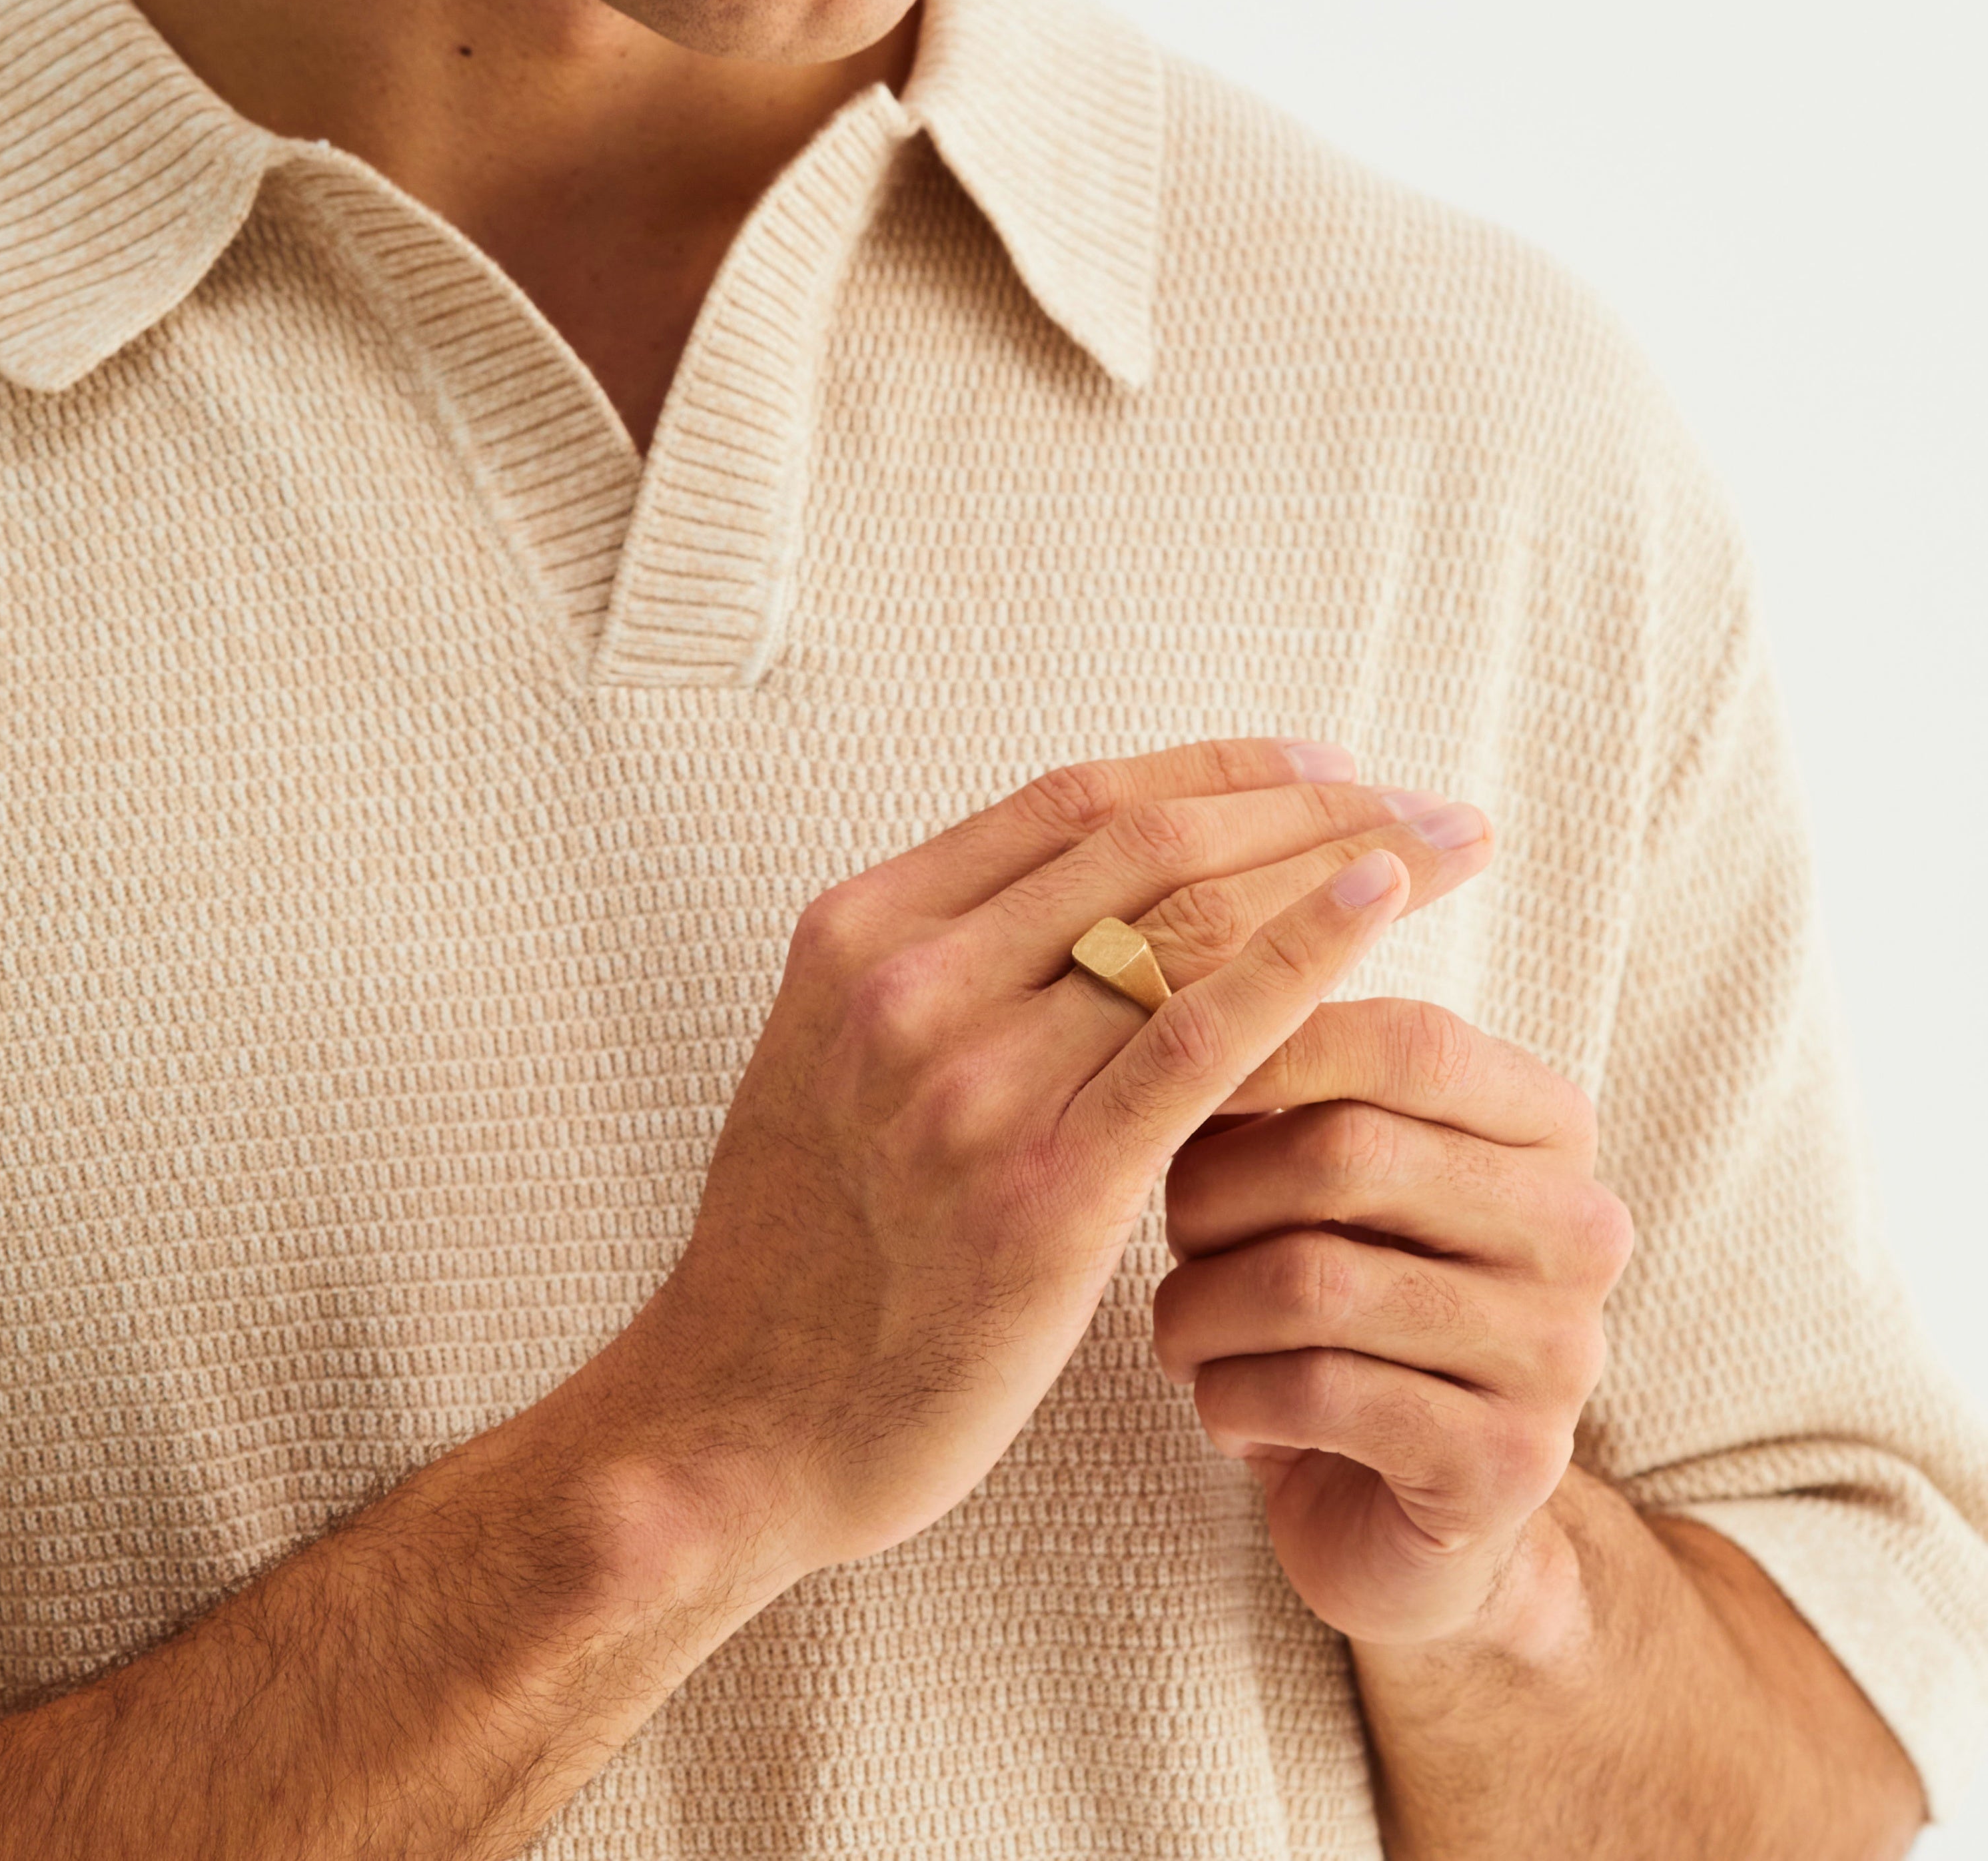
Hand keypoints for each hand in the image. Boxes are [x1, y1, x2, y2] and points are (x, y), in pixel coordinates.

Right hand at [606, 743, 1494, 1582]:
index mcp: (858, 933)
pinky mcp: (1045, 1195)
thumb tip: (1098, 892)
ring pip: (1185, 928)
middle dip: (1302, 800)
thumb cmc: (805, 1245)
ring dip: (1336, 866)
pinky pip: (1200, 1042)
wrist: (743, 1422)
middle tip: (1418, 797)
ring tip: (1443, 846)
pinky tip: (1382, 909)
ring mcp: (970, 1088)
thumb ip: (946, 965)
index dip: (1216, 770)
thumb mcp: (835, 1055)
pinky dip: (1301, 956)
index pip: (1072, 803)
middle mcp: (908, 989)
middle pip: (1145, 845)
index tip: (1322, 764)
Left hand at [1153, 991, 1635, 1645]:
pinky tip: (1225, 1407)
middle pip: (1345, 1152)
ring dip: (1204, 1305)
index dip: (1272, 1037)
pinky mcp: (1511, 1464)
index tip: (1167, 1058)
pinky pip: (1320, 1392)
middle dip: (1214, 1190)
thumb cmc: (1339, 1303)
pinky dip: (1232, 1396)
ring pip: (1314, 1280)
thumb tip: (1174, 985)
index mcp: (1548, 1127)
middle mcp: (1580, 1228)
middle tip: (1170, 1232)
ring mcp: (1558, 1350)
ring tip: (1180, 1328)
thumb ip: (1289, 1082)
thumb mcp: (1327, 1174)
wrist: (1403, 1517)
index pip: (1409, 1040)